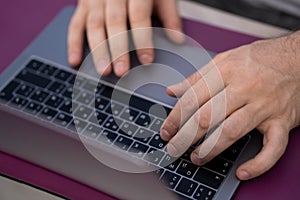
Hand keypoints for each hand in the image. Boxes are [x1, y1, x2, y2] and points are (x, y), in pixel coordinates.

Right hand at [68, 0, 183, 76]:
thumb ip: (169, 16)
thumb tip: (178, 39)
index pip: (139, 16)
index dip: (142, 39)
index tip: (146, 59)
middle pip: (115, 23)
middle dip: (118, 49)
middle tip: (121, 70)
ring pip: (94, 25)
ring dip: (97, 49)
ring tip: (103, 69)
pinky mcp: (82, 4)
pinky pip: (75, 24)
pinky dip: (73, 43)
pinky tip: (75, 60)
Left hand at [160, 31, 299, 179]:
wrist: (299, 57)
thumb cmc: (260, 58)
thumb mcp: (225, 59)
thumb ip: (197, 77)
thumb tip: (173, 90)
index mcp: (227, 71)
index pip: (193, 98)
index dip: (176, 117)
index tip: (166, 130)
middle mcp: (245, 88)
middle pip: (208, 116)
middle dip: (186, 136)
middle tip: (173, 147)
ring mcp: (264, 106)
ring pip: (232, 131)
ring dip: (210, 148)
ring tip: (196, 157)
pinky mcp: (282, 121)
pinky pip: (272, 147)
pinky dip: (258, 163)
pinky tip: (242, 171)